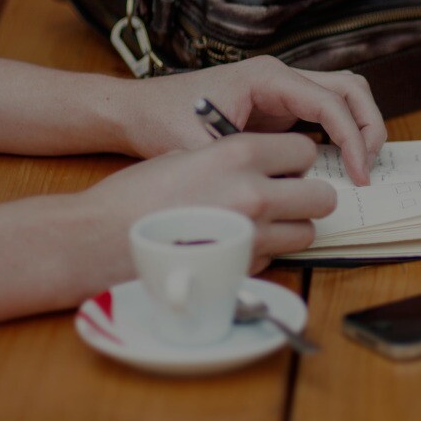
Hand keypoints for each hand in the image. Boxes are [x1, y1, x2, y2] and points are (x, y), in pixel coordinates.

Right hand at [76, 133, 335, 283]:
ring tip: (261, 224)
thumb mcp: (184, 155)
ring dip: (292, 228)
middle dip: (307, 196)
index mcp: (239, 154)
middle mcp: (254, 193)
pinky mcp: (242, 269)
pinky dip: (265, 252)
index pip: (305, 150)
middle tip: (287, 197)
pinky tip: (234, 245)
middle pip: (322, 196)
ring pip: (307, 232)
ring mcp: (252, 235)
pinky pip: (276, 257)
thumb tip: (263, 167)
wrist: (97, 240)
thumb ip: (231, 160)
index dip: (297, 160)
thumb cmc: (134, 196)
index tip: (285, 166)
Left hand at [113, 56, 386, 184]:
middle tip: (368, 169)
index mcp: (267, 77)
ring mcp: (283, 89)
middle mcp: (281, 76)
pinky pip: (326, 113)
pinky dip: (342, 134)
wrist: (137, 109)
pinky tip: (338, 166)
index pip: (330, 102)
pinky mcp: (280, 106)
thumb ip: (242, 166)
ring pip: (344, 95)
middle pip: (350, 88)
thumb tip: (283, 191)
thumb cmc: (162, 120)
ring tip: (360, 166)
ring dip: (360, 127)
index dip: (352, 139)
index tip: (358, 175)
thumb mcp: (200, 148)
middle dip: (368, 127)